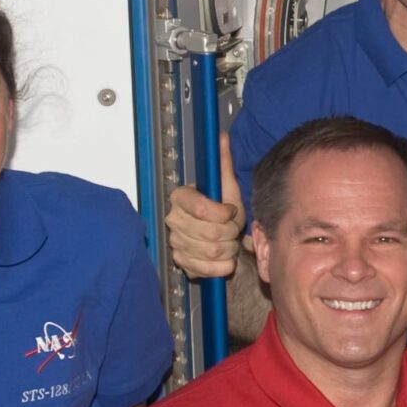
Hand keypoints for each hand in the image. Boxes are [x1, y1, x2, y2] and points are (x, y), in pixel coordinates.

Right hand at [165, 134, 246, 279]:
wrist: (217, 237)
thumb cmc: (221, 211)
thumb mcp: (226, 187)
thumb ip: (223, 162)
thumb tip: (221, 137)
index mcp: (181, 198)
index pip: (203, 209)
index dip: (224, 214)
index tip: (230, 211)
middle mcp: (174, 220)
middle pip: (212, 234)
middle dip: (230, 233)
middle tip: (232, 229)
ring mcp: (176, 243)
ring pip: (213, 252)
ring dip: (229, 249)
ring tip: (229, 242)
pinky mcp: (182, 263)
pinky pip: (210, 269)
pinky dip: (224, 266)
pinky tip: (224, 257)